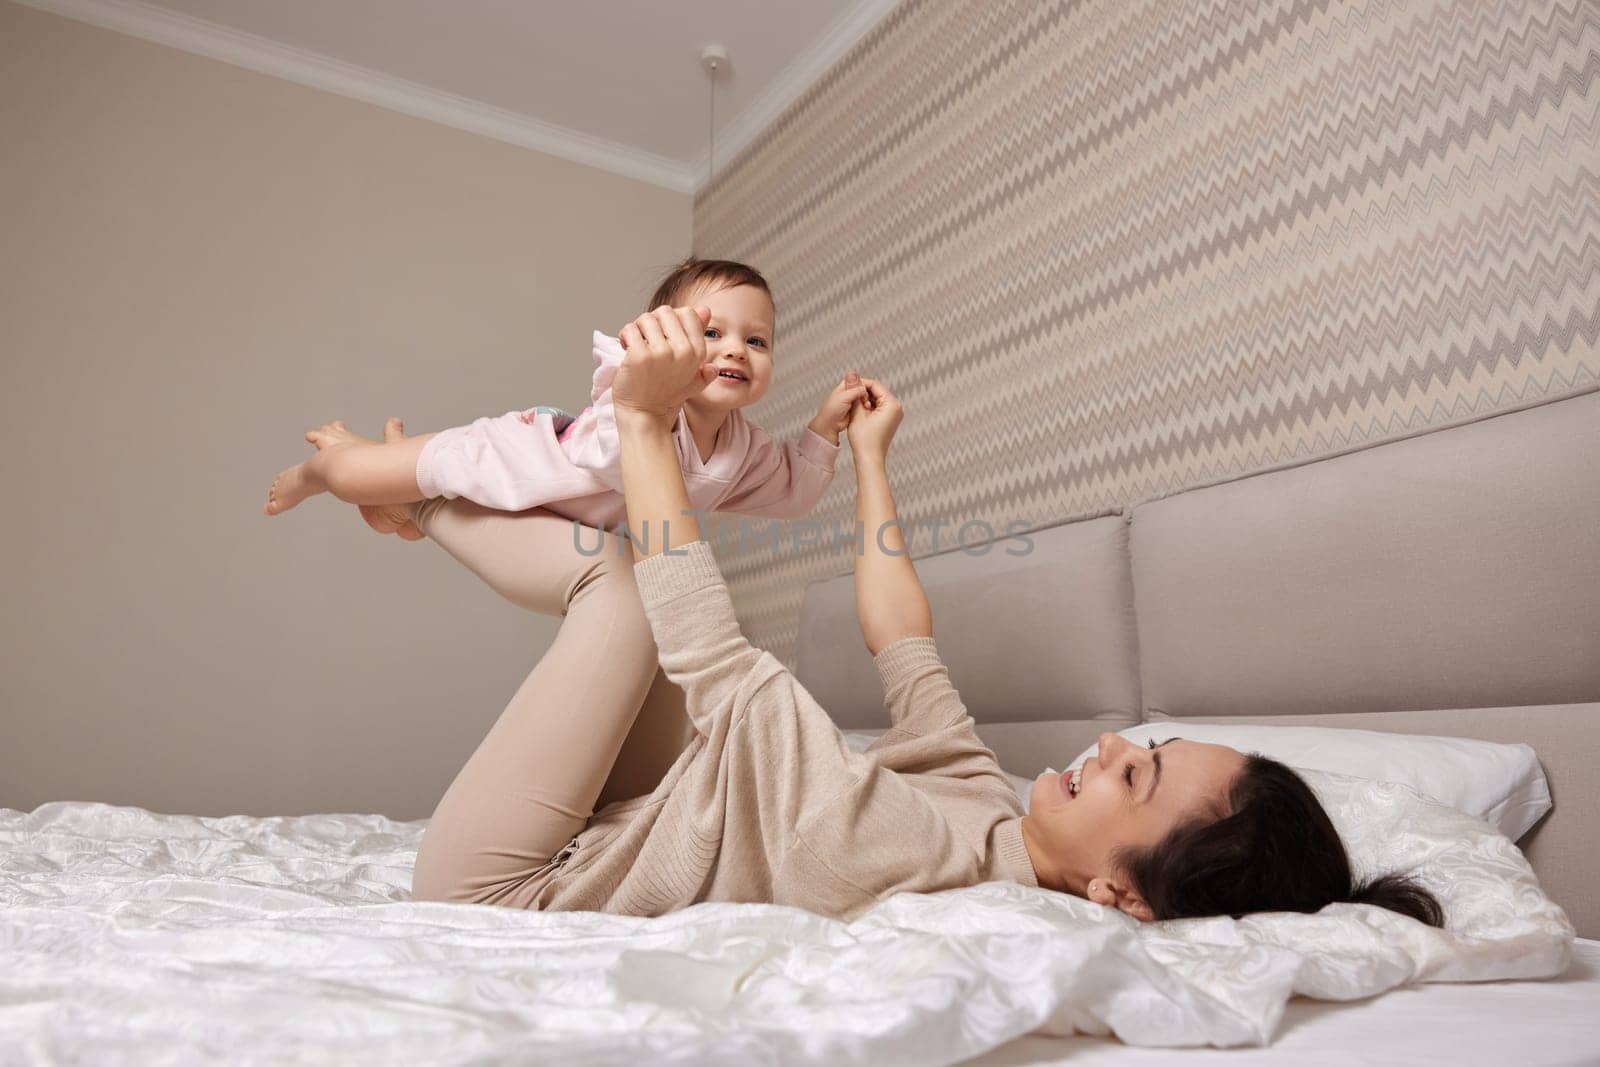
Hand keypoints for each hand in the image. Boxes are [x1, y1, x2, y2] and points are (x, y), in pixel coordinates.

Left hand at [612, 304, 717, 429]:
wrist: (645, 416)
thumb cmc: (665, 393)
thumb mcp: (692, 369)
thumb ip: (699, 339)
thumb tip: (705, 310)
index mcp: (697, 352)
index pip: (688, 312)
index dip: (672, 320)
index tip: (663, 336)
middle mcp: (683, 351)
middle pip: (665, 311)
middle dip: (652, 323)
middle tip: (647, 342)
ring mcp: (661, 353)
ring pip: (646, 318)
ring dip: (637, 330)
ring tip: (637, 348)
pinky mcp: (639, 356)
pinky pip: (630, 329)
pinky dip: (625, 337)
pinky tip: (626, 351)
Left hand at [806, 369, 872, 443]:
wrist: (830, 425)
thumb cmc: (831, 410)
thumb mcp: (843, 397)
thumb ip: (854, 390)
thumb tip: (864, 387)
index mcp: (844, 386)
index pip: (858, 380)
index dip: (865, 384)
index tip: (870, 389)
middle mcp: (849, 393)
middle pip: (862, 389)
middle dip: (867, 393)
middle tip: (866, 399)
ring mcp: (852, 401)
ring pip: (864, 397)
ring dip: (867, 400)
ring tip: (866, 405)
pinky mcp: (855, 409)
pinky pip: (864, 405)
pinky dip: (866, 406)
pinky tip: (867, 409)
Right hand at [844, 379, 901, 459]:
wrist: (869, 459)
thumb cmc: (865, 440)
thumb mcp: (857, 413)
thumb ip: (855, 393)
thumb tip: (852, 375)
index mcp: (892, 404)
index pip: (875, 384)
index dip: (860, 384)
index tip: (848, 387)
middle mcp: (897, 407)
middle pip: (877, 391)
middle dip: (862, 393)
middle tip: (850, 398)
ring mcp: (895, 414)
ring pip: (877, 398)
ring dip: (864, 400)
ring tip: (854, 408)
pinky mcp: (891, 419)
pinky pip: (879, 407)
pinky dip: (869, 407)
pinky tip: (860, 413)